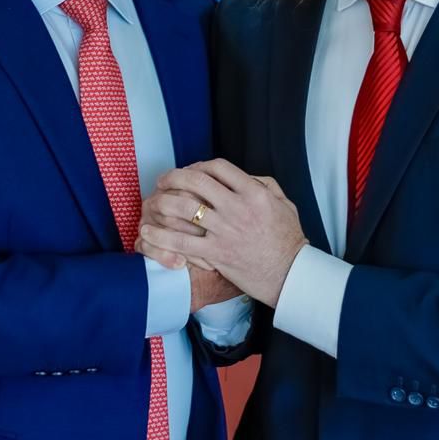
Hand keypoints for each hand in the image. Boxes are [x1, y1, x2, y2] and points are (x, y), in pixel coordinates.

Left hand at [139, 160, 306, 307]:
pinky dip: (161, 236)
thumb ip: (264, 186)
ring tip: (153, 202)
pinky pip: (181, 242)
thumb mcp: (284, 203)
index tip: (189, 170)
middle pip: (196, 182)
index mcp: (254, 193)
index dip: (198, 164)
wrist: (290, 275)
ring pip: (184, 208)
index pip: (218, 167)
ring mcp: (225, 231)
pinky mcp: (216, 253)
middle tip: (163, 181)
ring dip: (163, 202)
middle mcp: (238, 208)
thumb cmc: (288, 240)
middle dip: (174, 177)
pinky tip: (148, 232)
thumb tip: (243, 176)